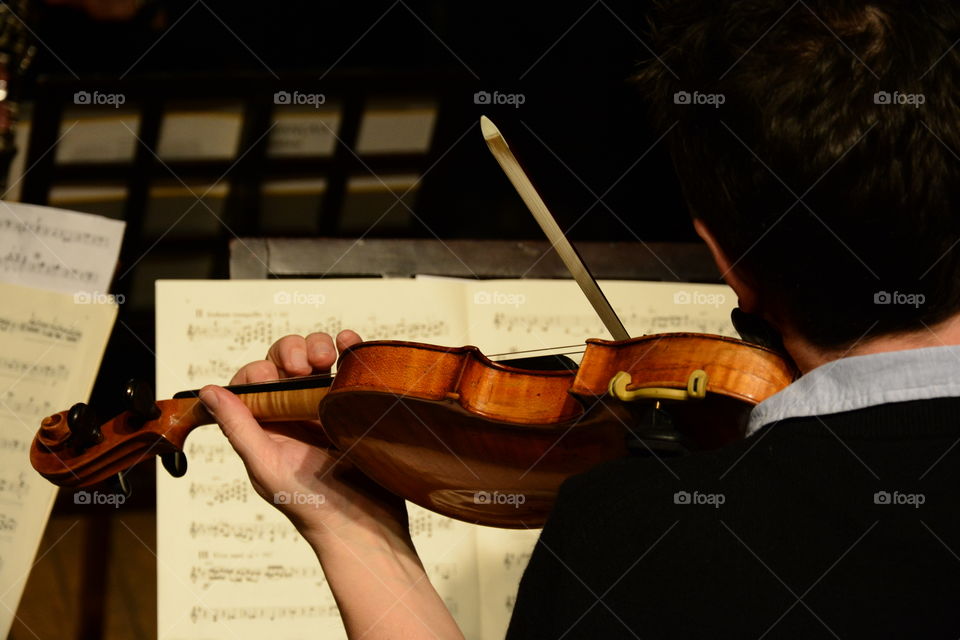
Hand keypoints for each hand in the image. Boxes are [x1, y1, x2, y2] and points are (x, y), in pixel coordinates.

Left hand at [199, 330, 407, 543]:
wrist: (368, 525)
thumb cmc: (315, 506)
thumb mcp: (268, 466)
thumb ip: (240, 428)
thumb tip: (207, 392)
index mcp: (265, 427)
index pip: (250, 382)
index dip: (258, 371)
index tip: (271, 377)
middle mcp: (294, 413)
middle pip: (283, 362)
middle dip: (291, 352)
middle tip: (302, 367)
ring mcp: (328, 407)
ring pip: (316, 358)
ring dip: (317, 346)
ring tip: (328, 358)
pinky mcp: (357, 404)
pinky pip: (350, 367)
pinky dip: (349, 347)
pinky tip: (349, 342)